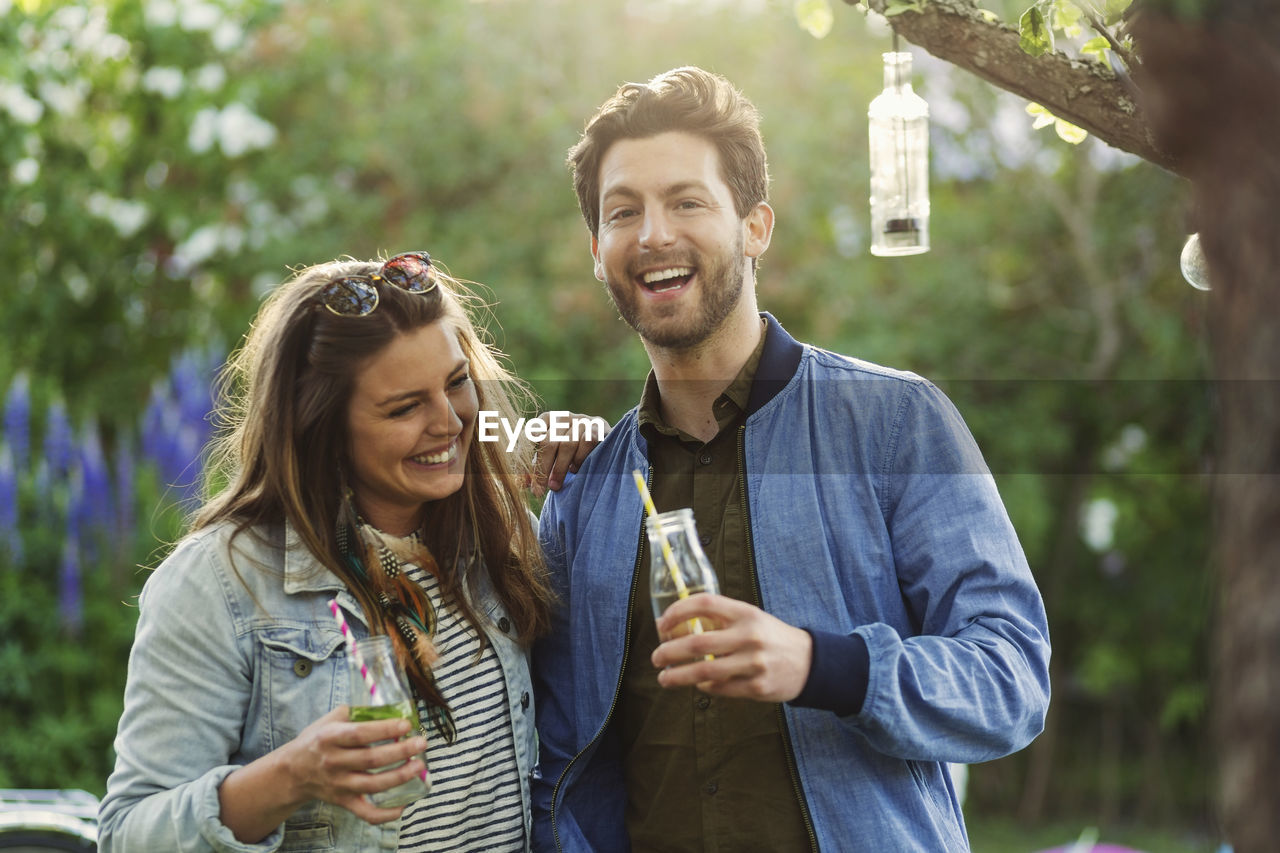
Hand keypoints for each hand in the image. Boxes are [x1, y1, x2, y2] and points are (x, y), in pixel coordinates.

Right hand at [281, 705, 427, 823]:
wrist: (293, 772)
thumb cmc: (317, 741)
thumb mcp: (329, 720)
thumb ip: (356, 713)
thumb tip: (390, 708)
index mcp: (330, 738)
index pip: (360, 734)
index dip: (385, 729)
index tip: (406, 725)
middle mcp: (334, 762)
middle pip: (371, 760)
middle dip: (400, 751)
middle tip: (421, 743)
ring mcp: (339, 785)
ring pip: (373, 785)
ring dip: (400, 776)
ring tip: (419, 766)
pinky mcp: (344, 801)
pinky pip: (366, 813)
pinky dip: (386, 814)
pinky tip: (404, 803)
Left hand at [528, 412, 609, 494]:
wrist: (601, 446)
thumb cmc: (570, 453)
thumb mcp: (551, 458)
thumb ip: (536, 467)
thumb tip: (520, 484)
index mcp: (548, 420)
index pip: (532, 432)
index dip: (524, 454)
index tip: (523, 477)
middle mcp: (564, 417)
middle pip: (549, 442)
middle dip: (542, 468)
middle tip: (538, 490)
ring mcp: (582, 420)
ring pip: (567, 444)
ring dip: (559, 469)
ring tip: (555, 486)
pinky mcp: (598, 426)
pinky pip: (586, 442)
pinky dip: (579, 459)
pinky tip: (575, 470)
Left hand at [650, 594, 812, 702]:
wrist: (809, 662)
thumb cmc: (770, 637)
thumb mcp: (750, 618)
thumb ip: (720, 620)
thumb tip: (676, 628)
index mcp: (745, 612)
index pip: (704, 603)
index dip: (678, 611)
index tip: (661, 624)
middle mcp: (749, 635)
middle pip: (697, 642)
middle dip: (669, 651)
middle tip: (655, 658)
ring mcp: (754, 662)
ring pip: (704, 671)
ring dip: (678, 676)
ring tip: (664, 678)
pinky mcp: (757, 687)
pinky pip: (720, 689)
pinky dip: (703, 687)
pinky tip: (696, 685)